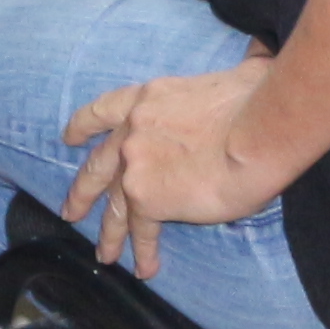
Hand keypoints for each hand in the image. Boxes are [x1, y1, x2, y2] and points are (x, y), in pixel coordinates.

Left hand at [59, 53, 286, 280]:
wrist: (257, 130)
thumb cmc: (258, 99)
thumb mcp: (237, 73)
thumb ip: (236, 74)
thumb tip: (259, 60)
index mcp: (148, 98)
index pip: (104, 110)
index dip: (84, 126)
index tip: (70, 138)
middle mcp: (132, 129)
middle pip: (98, 167)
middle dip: (83, 192)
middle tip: (70, 211)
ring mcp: (135, 165)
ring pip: (115, 206)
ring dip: (109, 234)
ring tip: (105, 254)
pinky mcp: (149, 198)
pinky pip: (142, 231)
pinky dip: (143, 251)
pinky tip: (144, 268)